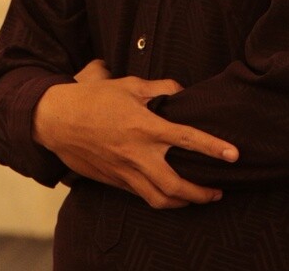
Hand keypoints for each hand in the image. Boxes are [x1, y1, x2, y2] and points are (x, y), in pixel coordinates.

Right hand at [34, 63, 237, 209]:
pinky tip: (168, 194)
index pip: (187, 140)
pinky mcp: (113, 180)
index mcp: (144, 126)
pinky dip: (159, 198)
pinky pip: (141, 195)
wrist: (55, 120)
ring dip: (183, 202)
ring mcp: (124, 171)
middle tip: (218, 191)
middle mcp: (137, 154)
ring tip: (197, 198)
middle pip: (176, 186)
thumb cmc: (91, 99)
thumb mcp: (128, 85)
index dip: (213, 148)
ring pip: (159, 199)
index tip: (233, 155)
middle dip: (202, 194)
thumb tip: (180, 91)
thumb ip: (159, 88)